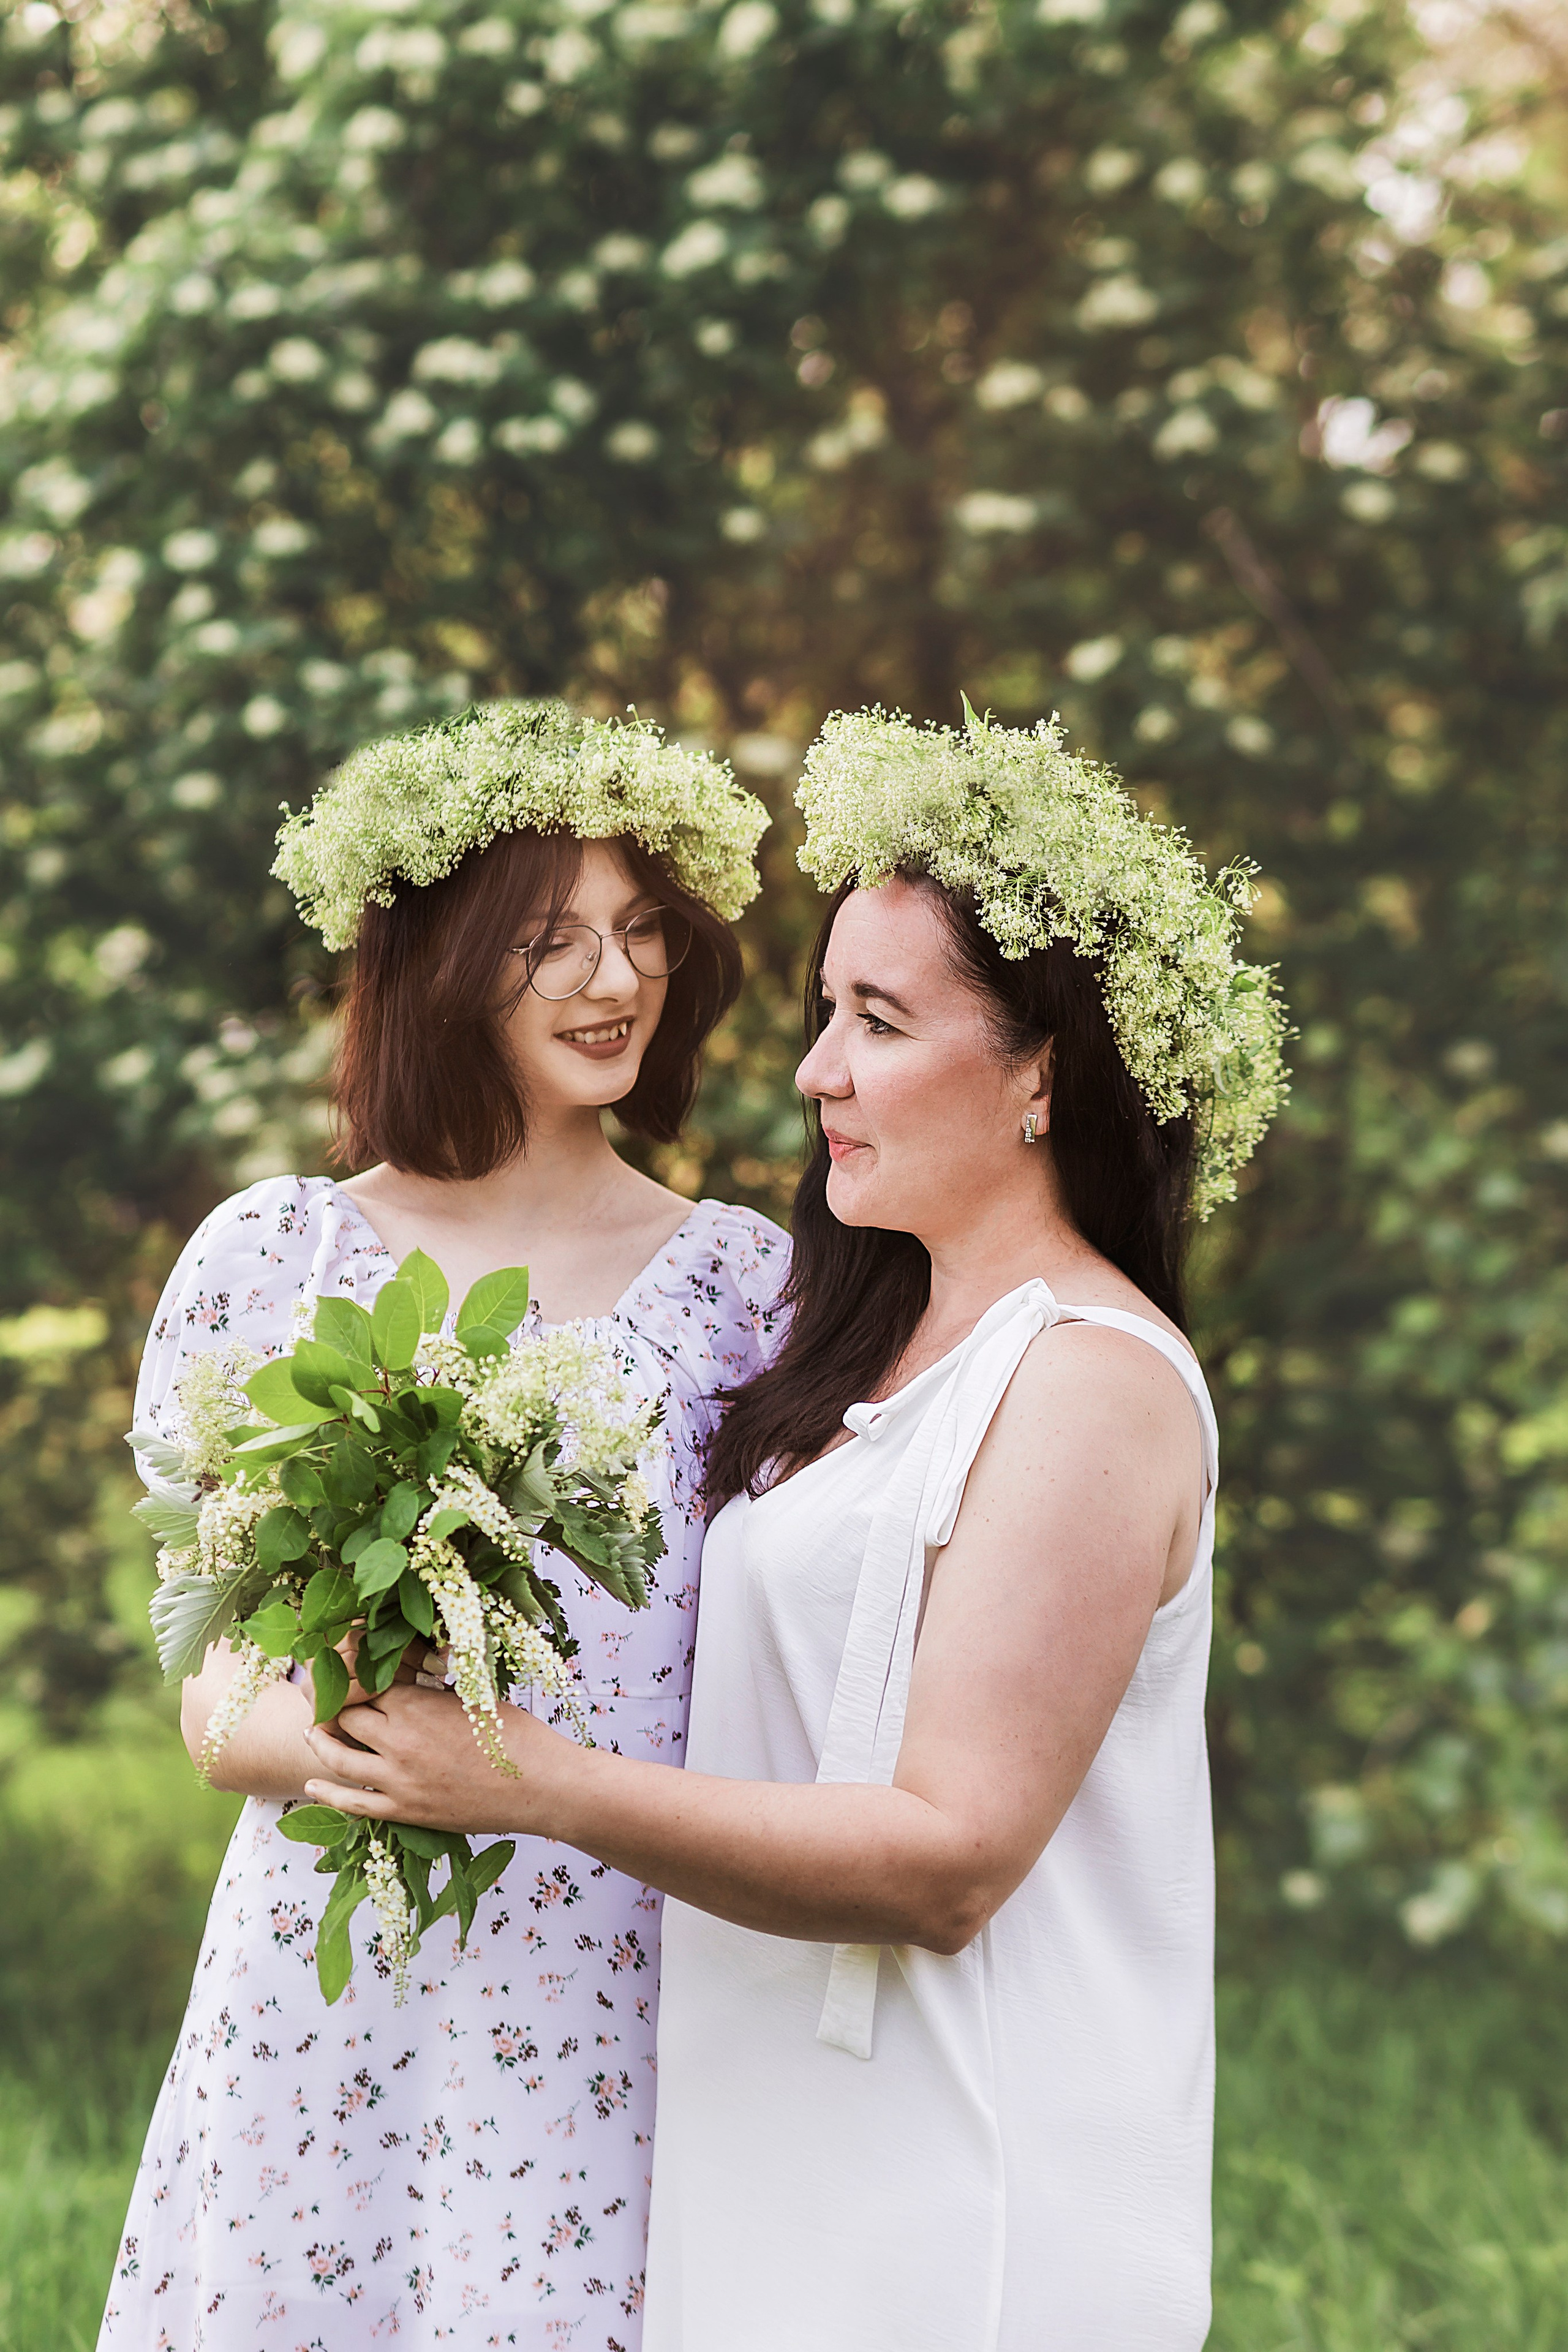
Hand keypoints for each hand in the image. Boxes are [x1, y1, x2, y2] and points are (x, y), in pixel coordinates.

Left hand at [302, 1684, 573, 1836]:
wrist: (542, 1785)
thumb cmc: (517, 1735)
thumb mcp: (473, 1696)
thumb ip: (433, 1692)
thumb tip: (413, 1681)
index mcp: (415, 1705)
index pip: (363, 1684)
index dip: (355, 1676)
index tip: (352, 1673)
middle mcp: (398, 1740)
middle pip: (345, 1717)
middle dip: (335, 1706)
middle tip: (329, 1701)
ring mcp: (398, 1780)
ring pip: (338, 1757)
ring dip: (321, 1743)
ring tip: (313, 1733)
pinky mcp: (406, 1811)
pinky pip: (354, 1803)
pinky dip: (328, 1792)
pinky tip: (312, 1785)